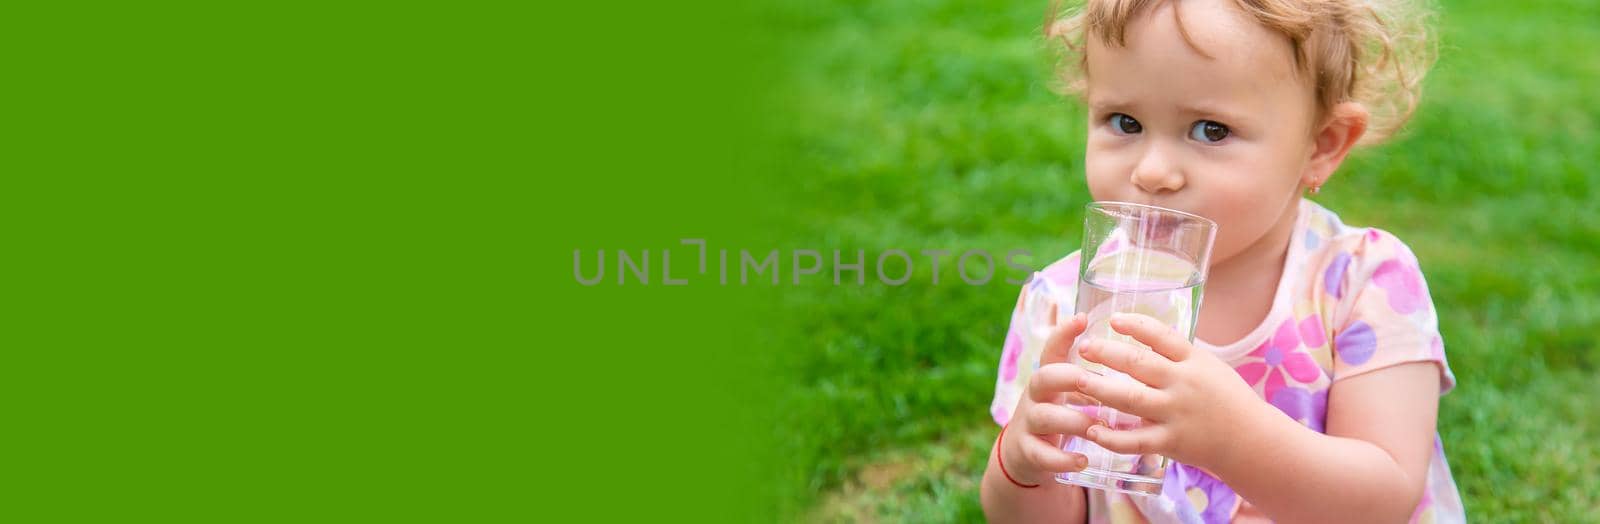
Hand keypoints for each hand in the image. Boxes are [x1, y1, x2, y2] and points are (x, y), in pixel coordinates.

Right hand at [999, 310, 1097, 484]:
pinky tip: (1082, 461)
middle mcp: (1035, 396)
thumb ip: (1089, 376)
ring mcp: (1029, 423)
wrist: (1024, 453)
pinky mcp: (1028, 451)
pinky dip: (1062, 459)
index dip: (1064, 333)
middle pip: (1043, 377)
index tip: (1083, 318)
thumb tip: (1134, 353)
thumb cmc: (1060, 413)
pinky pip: (1041, 454)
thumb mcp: (1068, 392)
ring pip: (1045, 416)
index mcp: (1049, 377)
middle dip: (1067, 377)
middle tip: (1092, 380)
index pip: (1052, 349)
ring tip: (1097, 428)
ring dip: (1073, 420)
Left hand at [1072, 313, 1272, 470]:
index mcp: (1193, 360)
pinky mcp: (1170, 442)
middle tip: (1083, 347)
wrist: (1251, 440)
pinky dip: (1112, 437)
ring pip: (1131, 399)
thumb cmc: (1226, 398)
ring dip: (1101, 389)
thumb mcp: (1208, 366)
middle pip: (1139, 364)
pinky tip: (1091, 430)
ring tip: (1077, 381)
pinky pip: (1136, 440)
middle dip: (1107, 353)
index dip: (1136, 325)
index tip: (1113, 319)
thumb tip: (1139, 330)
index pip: (1162, 336)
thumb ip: (1176, 353)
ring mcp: (1175, 414)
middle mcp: (1183, 384)